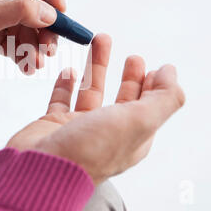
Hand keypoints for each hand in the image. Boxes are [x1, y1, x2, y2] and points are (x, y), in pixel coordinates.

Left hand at [0, 0, 65, 81]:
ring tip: (35, 63)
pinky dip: (26, 56)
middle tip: (50, 48)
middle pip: (39, 7)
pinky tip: (26, 68)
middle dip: (48, 28)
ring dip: (37, 46)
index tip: (60, 13)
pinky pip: (20, 45)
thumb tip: (50, 14)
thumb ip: (18, 11)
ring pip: (31, 29)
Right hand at [7, 34, 184, 184]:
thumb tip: (171, 74)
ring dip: (96, 67)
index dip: (156, 88)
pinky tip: (69, 71)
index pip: (150, 108)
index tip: (157, 68)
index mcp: (132, 137)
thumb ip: (162, 98)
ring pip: (91, 92)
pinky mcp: (54, 125)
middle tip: (134, 57)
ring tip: (100, 41)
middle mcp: (107, 133)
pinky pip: (62, 100)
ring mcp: (79, 129)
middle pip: (123, 100)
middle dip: (130, 77)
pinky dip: (66, 84)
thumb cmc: (89, 150)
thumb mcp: (139, 122)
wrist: (39, 168)